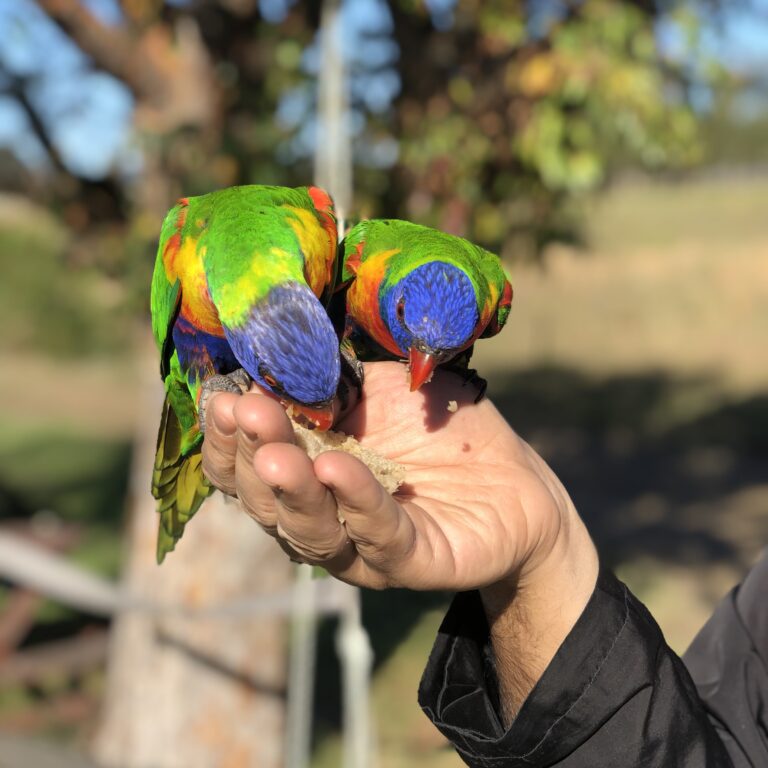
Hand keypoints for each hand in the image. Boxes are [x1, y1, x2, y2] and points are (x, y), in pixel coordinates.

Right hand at [201, 361, 592, 589]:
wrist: (515, 477)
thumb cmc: (441, 427)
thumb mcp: (381, 389)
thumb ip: (331, 384)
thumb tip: (272, 366)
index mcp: (306, 473)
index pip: (245, 466)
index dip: (226, 438)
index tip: (222, 399)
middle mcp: (323, 516)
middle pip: (267, 500)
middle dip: (252, 455)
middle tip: (247, 412)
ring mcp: (362, 547)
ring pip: (309, 530)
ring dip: (290, 489)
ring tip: (278, 452)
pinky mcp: (409, 563)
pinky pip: (375, 537)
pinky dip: (354, 502)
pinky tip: (338, 469)